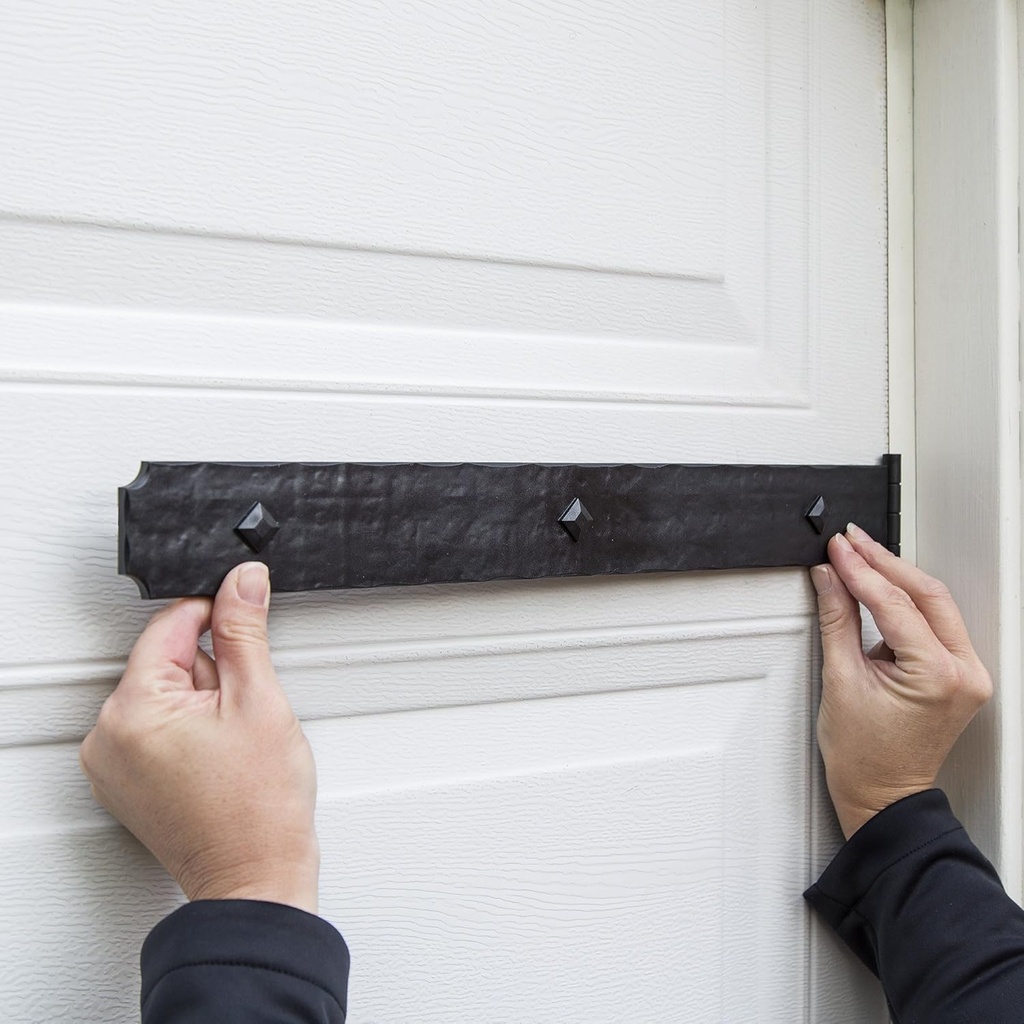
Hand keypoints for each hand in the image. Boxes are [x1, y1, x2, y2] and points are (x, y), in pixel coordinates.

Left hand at [80, 562, 319, 912]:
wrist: (256, 874)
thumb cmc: (259, 807)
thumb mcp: (259, 698)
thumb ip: (244, 629)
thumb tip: (242, 581)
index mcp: (132, 710)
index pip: (171, 624)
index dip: (218, 619)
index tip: (246, 631)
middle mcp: (107, 736)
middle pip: (167, 661)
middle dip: (213, 674)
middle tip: (242, 713)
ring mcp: (111, 764)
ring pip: (165, 694)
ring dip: (204, 703)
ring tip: (232, 743)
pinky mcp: (124, 782)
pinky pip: (156, 729)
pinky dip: (189, 731)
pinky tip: (218, 757)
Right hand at [811, 523, 992, 838]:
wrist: (882, 794)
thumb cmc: (864, 757)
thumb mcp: (841, 679)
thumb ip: (837, 619)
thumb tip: (830, 578)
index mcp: (939, 676)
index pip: (897, 604)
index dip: (862, 571)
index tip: (838, 550)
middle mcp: (965, 672)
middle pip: (926, 595)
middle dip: (883, 562)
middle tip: (849, 541)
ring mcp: (968, 672)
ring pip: (935, 603)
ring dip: (896, 577)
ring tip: (860, 555)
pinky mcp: (959, 673)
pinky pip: (936, 622)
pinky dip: (906, 600)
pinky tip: (880, 585)